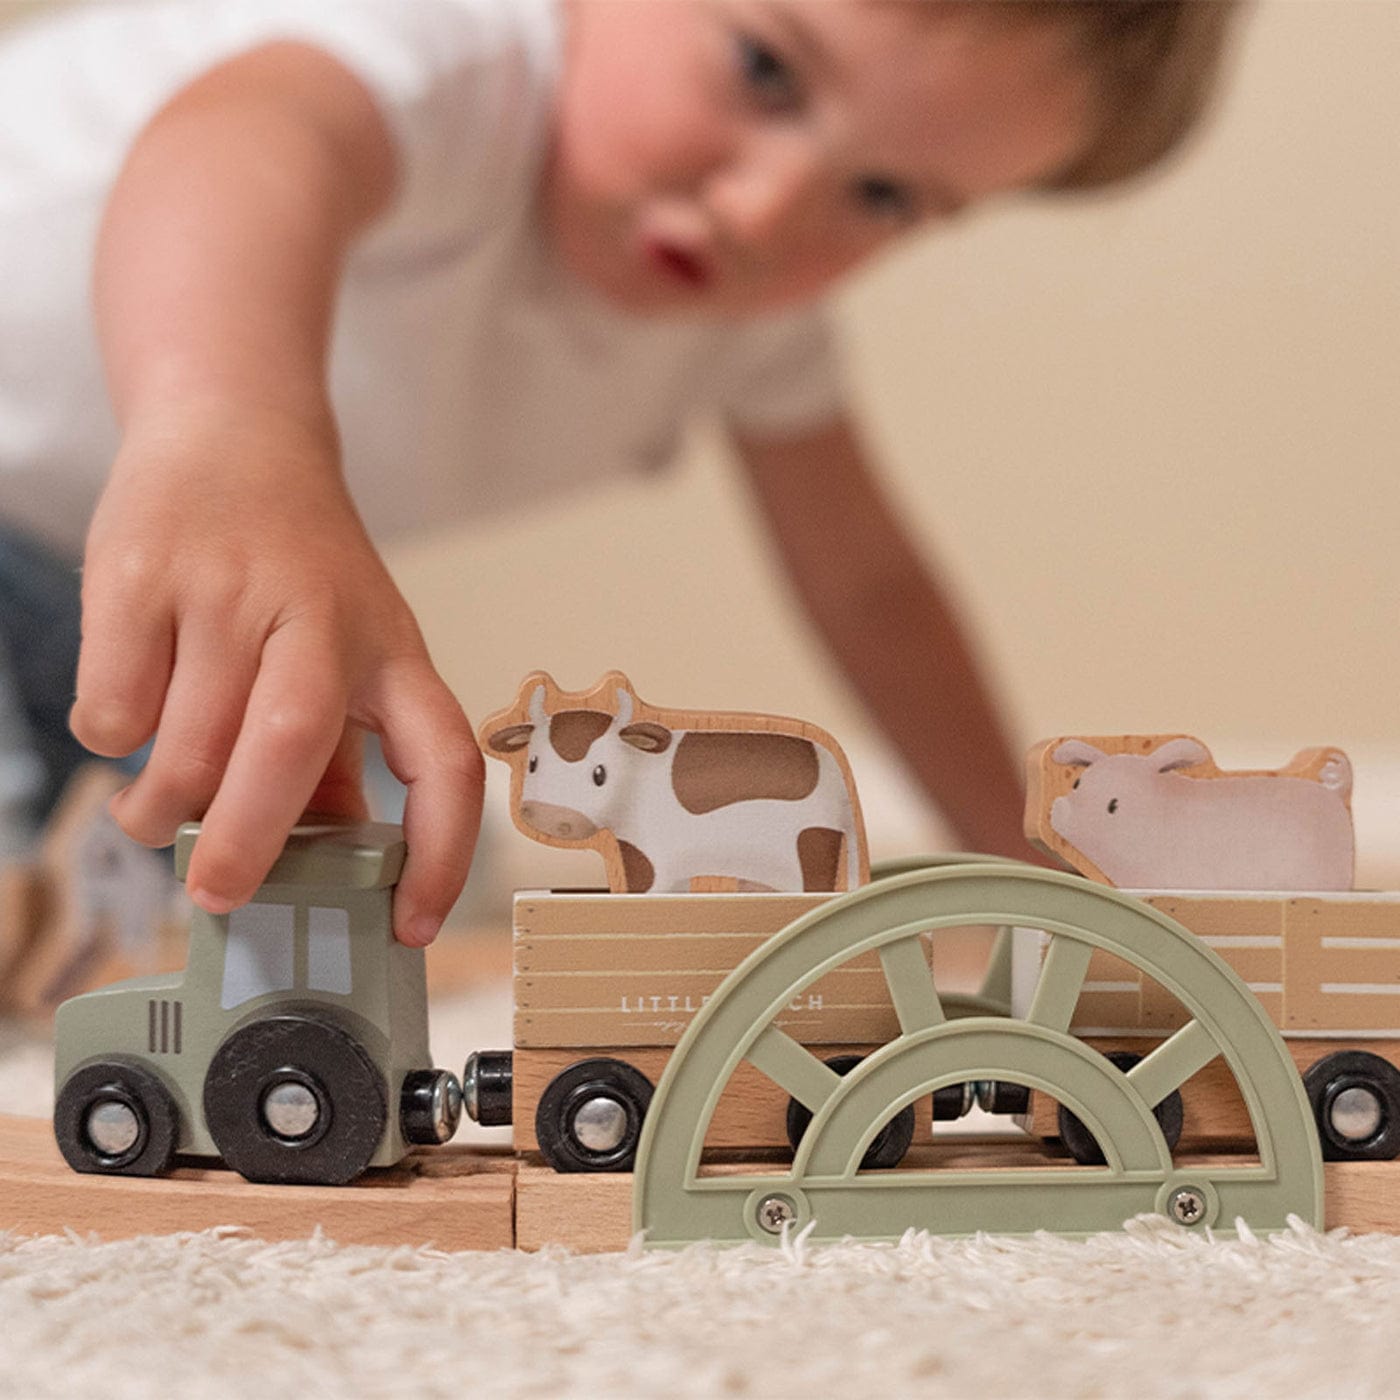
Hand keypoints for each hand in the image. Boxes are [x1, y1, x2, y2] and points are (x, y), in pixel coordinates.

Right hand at [70, 401, 482, 944]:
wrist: (232, 434)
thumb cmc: (298, 568)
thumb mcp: (352, 648)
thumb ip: (342, 752)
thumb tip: (333, 858)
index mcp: (392, 650)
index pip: (443, 759)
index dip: (442, 850)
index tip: (411, 923)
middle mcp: (320, 616)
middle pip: (290, 743)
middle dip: (250, 840)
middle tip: (217, 895)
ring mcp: (228, 589)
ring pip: (187, 738)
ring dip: (163, 807)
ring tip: (155, 819)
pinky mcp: (141, 572)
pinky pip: (114, 703)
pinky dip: (113, 741)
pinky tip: (130, 722)